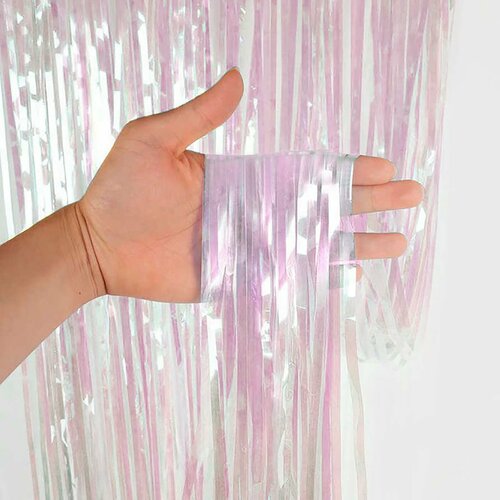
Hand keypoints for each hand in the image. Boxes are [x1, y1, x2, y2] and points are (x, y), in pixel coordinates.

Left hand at [77, 67, 422, 302]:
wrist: (99, 245)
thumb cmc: (120, 190)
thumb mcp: (154, 140)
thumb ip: (199, 114)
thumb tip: (239, 78)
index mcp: (244, 178)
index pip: (307, 172)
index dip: (345, 171)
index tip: (383, 166)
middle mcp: (255, 212)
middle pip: (323, 208)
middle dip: (368, 203)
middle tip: (411, 197)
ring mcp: (250, 247)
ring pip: (315, 245)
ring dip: (357, 243)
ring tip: (398, 240)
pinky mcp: (239, 278)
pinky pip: (289, 278)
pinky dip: (321, 277)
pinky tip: (352, 273)